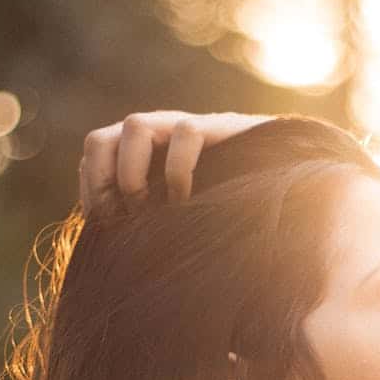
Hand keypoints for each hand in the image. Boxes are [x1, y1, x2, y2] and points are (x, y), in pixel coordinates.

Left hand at [78, 109, 275, 214]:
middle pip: (101, 139)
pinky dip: (177, 169)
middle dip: (104, 182)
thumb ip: (151, 224)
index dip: (91, 190)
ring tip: (151, 210)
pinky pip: (185, 132)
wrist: (287, 181)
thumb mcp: (180, 218)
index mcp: (140, 152)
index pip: (95, 155)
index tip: (105, 227)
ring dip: (132, 173)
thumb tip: (113, 255)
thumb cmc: (229, 207)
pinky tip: (185, 201)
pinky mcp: (219, 127)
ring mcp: (184, 127)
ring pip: (135, 125)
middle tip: (124, 218)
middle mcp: (157, 134)